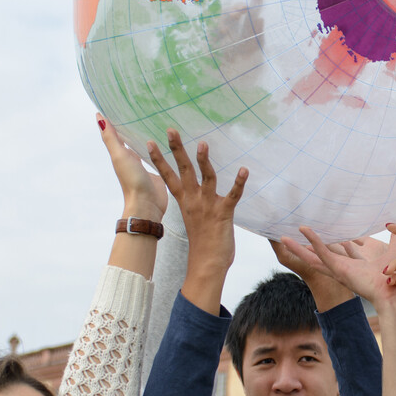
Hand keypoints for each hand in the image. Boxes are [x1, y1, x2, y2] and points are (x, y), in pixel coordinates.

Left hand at [97, 115, 166, 219]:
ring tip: (159, 118)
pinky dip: (163, 147)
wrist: (147, 204)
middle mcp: (133, 158)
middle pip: (133, 138)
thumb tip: (98, 116)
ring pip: (147, 146)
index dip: (118, 119)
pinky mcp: (160, 170)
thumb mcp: (119, 156)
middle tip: (144, 105)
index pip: (118, 132)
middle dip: (136, 124)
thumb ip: (111, 138)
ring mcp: (147, 165)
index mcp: (122, 153)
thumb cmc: (131, 180)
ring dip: (150, 135)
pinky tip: (171, 140)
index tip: (122, 102)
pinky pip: (161, 155)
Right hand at [147, 129, 245, 271]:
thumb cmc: (203, 243)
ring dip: (204, 161)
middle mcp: (193, 200)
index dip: (159, 159)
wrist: (207, 264)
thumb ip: (195, 203)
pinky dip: (239, 182)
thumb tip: (196, 193)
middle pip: (183, 170)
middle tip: (171, 130)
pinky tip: (244, 170)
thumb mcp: (195, 218)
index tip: (150, 142)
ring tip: (203, 144)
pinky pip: (232, 195)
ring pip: (205, 178)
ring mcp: (208, 206)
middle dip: (177, 149)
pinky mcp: (223, 213)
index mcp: (185, 201)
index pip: (168, 176)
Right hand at [279, 230, 395, 310]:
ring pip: (313, 257)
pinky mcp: (339, 269)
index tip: (315, 233)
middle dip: (302, 248)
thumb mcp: (395, 249)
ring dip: (298, 247)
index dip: (324, 243)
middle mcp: (341, 269)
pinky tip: (303, 232)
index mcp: (351, 266)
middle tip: (288, 237)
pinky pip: (322, 254)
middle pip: (317, 257)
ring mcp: (338, 270)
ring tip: (282, 237)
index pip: (333, 253)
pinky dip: (313, 242)